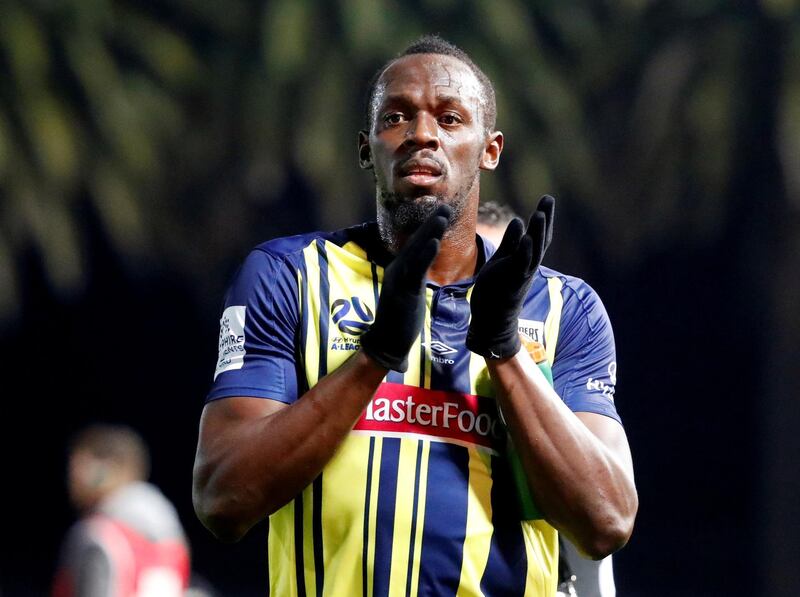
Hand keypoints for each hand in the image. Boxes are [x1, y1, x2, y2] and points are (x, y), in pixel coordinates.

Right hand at [361, 205, 450, 370]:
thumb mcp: (408, 292)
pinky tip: (435, 242)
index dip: (429, 228)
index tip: (442, 213)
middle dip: (432, 223)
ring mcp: (399, 280)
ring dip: (430, 232)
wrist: (386, 342)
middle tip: (447, 206)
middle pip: (416, 241)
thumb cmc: (399, 320)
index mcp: (400, 270)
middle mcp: (397, 270)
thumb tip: (421, 267)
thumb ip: (413, 277)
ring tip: (443, 215)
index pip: (416, 245)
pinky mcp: (404, 291)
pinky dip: (425, 255)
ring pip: (416, 251)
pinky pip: (416, 270)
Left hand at [466, 195, 554, 358]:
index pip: (538, 235)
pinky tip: (527, 236)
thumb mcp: (503, 260)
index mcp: (526, 259)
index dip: (544, 218)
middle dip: (545, 219)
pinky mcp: (513, 280)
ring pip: (534, 250)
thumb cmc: (497, 289)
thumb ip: (511, 242)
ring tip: (539, 212)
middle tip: (548, 198)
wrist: (493, 319)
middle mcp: (528, 265)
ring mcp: (522, 273)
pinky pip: (522, 263)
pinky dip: (525, 250)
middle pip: (541, 239)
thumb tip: (518, 221)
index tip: (547, 199)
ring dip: (537, 232)